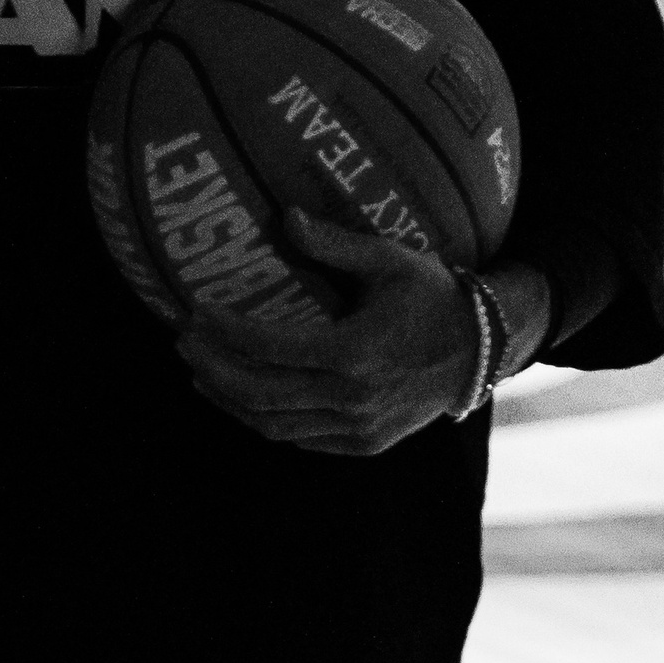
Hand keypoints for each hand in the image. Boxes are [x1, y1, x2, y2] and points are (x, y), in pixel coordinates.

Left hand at [176, 206, 480, 456]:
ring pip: (273, 425)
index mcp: (356, 352)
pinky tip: (241, 396)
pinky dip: (263, 419)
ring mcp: (357, 429)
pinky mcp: (362, 444)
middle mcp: (353, 399)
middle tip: (183, 342)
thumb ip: (335, 244)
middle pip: (259, 393)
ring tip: (199, 372)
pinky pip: (298, 438)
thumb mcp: (390, 260)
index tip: (195, 310)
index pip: (270, 348)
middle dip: (212, 369)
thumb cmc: (433, 295)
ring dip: (229, 400)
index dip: (225, 332)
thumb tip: (284, 217)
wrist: (481, 352)